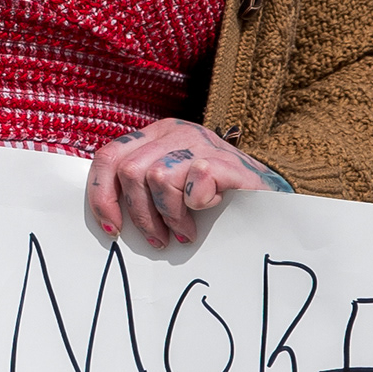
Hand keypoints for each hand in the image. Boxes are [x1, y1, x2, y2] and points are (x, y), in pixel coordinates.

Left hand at [85, 118, 288, 249]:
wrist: (270, 199)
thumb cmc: (216, 198)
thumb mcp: (172, 187)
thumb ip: (141, 189)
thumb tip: (105, 219)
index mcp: (156, 136)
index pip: (109, 157)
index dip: (102, 195)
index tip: (112, 229)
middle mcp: (176, 131)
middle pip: (128, 172)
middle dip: (139, 215)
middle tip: (159, 240)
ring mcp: (201, 142)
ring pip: (156, 178)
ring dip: (168, 216)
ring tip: (185, 232)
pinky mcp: (224, 159)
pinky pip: (192, 180)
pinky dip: (195, 204)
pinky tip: (207, 211)